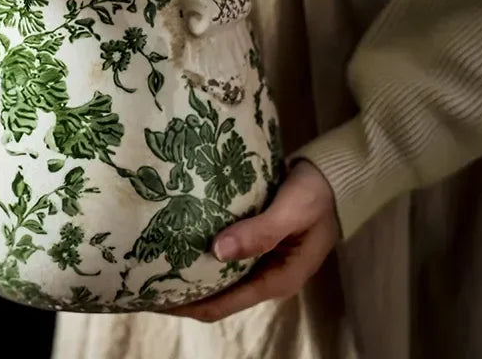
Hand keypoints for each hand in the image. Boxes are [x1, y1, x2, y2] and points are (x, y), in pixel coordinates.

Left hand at [168, 160, 338, 321]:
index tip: (157, 296)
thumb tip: (217, 250)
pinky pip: (224, 252)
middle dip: (184, 290)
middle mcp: (266, 275)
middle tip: (146, 275)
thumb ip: (260, 232)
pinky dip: (203, 249)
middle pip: (217, 294)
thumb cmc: (318, 194)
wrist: (336, 176)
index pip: (223, 304)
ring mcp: (261, 259)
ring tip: (155, 257)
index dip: (189, 305)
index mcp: (277, 279)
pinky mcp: (257, 240)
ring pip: (219, 274)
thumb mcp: (292, 210)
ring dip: (191, 269)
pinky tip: (180, 236)